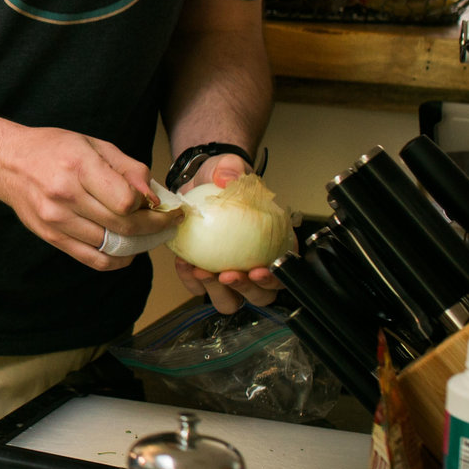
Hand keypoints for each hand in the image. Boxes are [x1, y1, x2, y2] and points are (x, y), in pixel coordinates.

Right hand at [0, 127, 171, 271]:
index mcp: (78, 166)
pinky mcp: (51, 236)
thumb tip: (155, 197)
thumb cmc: (52, 149)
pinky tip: (127, 252)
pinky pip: (93, 259)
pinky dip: (116, 260)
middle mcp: (65, 195)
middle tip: (166, 222)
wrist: (7, 162)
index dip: (149, 205)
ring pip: (112, 246)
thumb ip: (129, 169)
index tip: (156, 202)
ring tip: (148, 235)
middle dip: (154, 227)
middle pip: (124, 226)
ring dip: (139, 244)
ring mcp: (56, 219)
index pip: (127, 201)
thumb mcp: (94, 145)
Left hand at [167, 154, 278, 312]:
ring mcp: (230, 274)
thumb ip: (232, 171)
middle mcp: (256, 265)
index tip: (259, 270)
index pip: (284, 272)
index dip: (276, 279)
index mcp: (276, 245)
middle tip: (227, 275)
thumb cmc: (223, 179)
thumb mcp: (229, 168)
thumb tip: (228, 179)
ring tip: (201, 272)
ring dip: (217, 292)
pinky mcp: (204, 274)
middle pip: (260, 295)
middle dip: (245, 291)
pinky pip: (198, 288)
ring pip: (230, 300)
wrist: (197, 184)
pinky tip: (183, 263)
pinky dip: (190, 281)